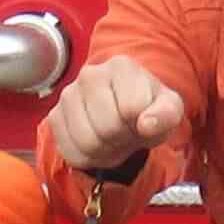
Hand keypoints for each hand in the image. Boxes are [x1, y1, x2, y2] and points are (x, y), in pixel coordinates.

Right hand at [47, 54, 190, 174]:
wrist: (126, 113)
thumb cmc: (148, 109)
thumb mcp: (169, 110)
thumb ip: (166, 115)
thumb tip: (147, 124)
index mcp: (121, 67)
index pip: (131, 109)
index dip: (141, 124)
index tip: (142, 120)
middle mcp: (90, 75)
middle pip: (107, 127)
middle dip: (121, 138)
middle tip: (126, 132)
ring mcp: (68, 95)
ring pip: (86, 142)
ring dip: (104, 150)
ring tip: (112, 137)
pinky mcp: (55, 116)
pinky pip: (69, 151)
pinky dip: (87, 157)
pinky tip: (96, 143)